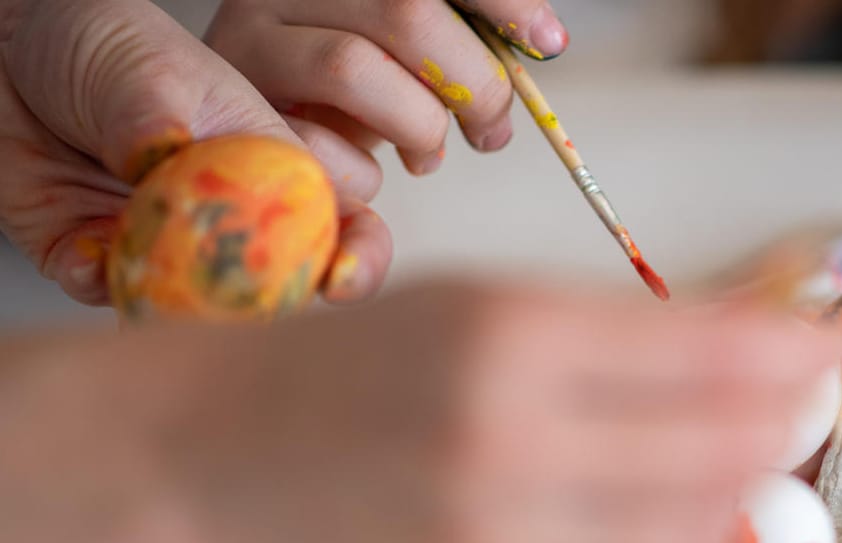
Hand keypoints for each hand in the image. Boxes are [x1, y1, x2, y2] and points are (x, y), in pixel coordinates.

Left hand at [0, 0, 389, 305]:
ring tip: (155, 278)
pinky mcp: (97, 257)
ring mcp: (167, 242)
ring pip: (197, 304)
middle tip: (245, 292)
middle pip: (280, 281)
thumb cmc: (96, 40)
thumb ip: (164, 119)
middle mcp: (227, 213)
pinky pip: (108, 292)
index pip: (341, 220)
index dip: (359, 255)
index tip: (342, 277)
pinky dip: (98, 283)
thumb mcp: (148, 65)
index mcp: (268, 164)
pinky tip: (84, 255)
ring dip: (181, 304)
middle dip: (271, 298)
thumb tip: (164, 163)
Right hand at [154, 281, 840, 542]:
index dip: (798, 354)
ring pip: (691, 525)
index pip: (712, 356)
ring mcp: (498, 540)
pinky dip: (677, 540)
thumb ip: (632, 329)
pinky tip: (683, 507)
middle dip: (786, 422)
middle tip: (809, 403)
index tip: (839, 347)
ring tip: (753, 451)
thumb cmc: (360, 362)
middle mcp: (509, 441)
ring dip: (744, 486)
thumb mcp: (491, 302)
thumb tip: (771, 331)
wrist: (220, 456)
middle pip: (720, 446)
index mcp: (511, 337)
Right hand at [206, 0, 567, 190]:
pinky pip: (315, 142)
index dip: (502, 0)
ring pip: (354, 68)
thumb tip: (546, 40)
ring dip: (420, 126)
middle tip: (492, 131)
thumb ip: (463, 38)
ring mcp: (250, 36)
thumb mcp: (411, 52)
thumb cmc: (354, 92)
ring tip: (431, 152)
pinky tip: (377, 171)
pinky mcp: (237, 107)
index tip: (550, 44)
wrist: (258, 130)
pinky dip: (366, 172)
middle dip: (474, 81)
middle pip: (406, 10)